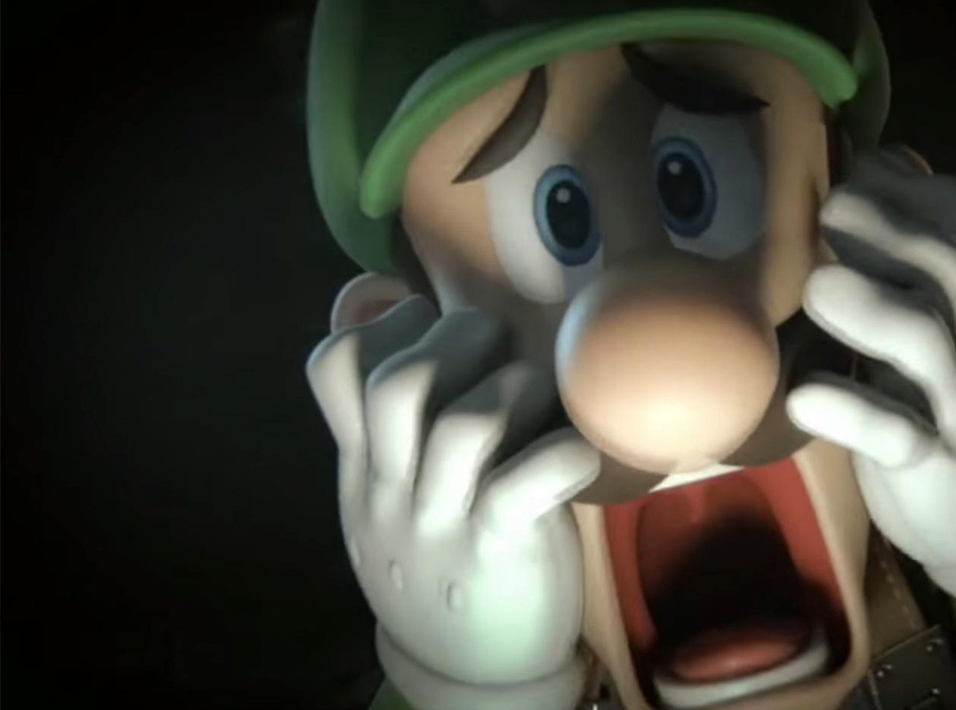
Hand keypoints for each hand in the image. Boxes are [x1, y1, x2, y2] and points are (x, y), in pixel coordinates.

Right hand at [306, 299, 598, 707]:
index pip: (335, 367)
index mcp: (364, 466)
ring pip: (464, 425)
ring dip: (515, 388)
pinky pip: (524, 486)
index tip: (434, 323)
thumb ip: (398, 428)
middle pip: (398, 384)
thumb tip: (405, 324)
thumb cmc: (444, 560)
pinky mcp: (498, 551)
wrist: (465, 670)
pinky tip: (580, 450)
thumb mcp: (399, 496)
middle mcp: (391, 490)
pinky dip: (562, 453)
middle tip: (498, 345)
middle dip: (457, 339)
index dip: (386, 325)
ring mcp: (441, 524)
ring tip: (540, 394)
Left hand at [786, 150, 955, 602]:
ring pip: (923, 345)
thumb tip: (885, 163)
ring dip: (872, 308)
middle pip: (945, 271)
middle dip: (890, 232)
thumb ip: (916, 266)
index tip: (856, 171)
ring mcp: (954, 407)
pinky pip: (898, 437)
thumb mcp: (949, 333)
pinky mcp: (932, 468)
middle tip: (831, 209)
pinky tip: (805, 398)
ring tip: (819, 286)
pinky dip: (853, 414)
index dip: (910, 194)